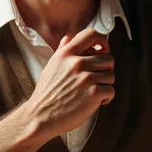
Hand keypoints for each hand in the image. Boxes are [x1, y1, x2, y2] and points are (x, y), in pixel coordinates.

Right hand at [23, 28, 114, 142]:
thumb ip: (62, 51)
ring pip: (111, 75)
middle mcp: (77, 63)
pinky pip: (111, 91)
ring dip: (105, 85)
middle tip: (97, 79)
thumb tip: (69, 38)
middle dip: (105, 69)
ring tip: (93, 92)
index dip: (102, 41)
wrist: (40, 116)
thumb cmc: (46, 93)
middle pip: (108, 58)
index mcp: (66, 54)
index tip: (103, 50)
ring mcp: (87, 78)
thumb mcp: (51, 66)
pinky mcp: (94, 93)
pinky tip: (95, 101)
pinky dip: (106, 98)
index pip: (91, 34)